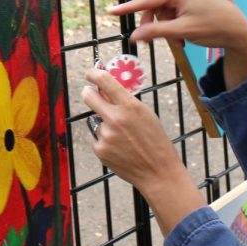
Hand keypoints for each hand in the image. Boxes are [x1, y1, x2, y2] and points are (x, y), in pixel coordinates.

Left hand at [82, 68, 204, 231]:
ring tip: (124, 140)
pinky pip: (98, 139)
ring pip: (97, 123)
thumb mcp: (146, 115)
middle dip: (89, 93)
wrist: (158, 171)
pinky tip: (120, 150)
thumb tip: (108, 91)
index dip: (94, 74)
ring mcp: (106, 135)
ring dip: (106, 127)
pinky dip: (106, 143)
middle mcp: (115, 118)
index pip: (105, 81)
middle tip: (90, 93)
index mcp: (130, 106)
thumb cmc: (156, 142)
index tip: (90, 74)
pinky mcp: (100, 150)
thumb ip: (127, 103)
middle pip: (89, 97)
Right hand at [109, 0, 246, 90]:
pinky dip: (174, 27)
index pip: (147, 0)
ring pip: (164, 14)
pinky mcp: (192, 3)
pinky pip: (174, 15)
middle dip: (154, 25)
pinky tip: (184, 39)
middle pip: (155, 8)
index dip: (128, 7)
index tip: (110, 11)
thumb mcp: (183, 32)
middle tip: (152, 42)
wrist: (239, 30)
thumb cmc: (213, 27)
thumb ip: (157, 33)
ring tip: (179, 42)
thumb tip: (134, 36)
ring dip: (167, 29)